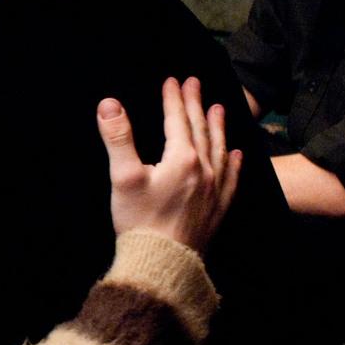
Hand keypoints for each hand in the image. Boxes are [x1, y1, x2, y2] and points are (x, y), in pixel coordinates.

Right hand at [101, 76, 242, 252]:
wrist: (163, 264)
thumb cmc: (140, 222)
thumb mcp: (123, 177)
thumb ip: (118, 138)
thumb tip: (109, 104)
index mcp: (181, 160)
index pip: (177, 121)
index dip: (174, 98)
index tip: (172, 80)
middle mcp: (203, 171)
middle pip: (201, 130)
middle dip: (196, 105)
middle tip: (195, 83)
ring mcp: (214, 191)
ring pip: (219, 150)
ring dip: (217, 128)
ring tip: (218, 109)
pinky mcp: (218, 209)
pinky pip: (231, 179)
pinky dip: (233, 163)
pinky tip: (236, 155)